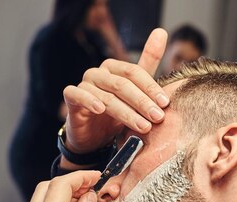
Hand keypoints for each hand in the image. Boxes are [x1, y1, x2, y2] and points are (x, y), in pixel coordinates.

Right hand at [62, 28, 169, 154]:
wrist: (94, 135)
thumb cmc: (116, 110)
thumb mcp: (136, 88)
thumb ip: (148, 63)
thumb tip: (161, 31)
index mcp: (114, 68)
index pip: (134, 72)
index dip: (151, 87)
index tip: (165, 103)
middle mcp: (98, 73)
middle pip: (122, 85)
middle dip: (142, 102)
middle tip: (158, 117)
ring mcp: (84, 85)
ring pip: (106, 97)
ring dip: (127, 113)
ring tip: (144, 127)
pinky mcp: (71, 99)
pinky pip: (77, 95)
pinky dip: (89, 101)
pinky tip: (100, 109)